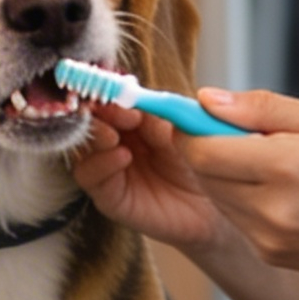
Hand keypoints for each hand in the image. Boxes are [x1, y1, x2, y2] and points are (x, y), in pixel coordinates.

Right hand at [74, 103, 232, 250]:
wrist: (215, 207)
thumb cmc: (202, 167)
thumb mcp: (183, 131)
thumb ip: (158, 114)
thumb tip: (134, 96)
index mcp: (134, 120)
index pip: (109, 101)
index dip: (110, 95)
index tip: (120, 92)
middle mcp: (117, 143)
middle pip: (89, 122)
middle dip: (98, 114)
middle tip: (115, 112)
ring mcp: (110, 170)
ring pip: (83, 148)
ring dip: (95, 137)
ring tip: (114, 135)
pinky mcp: (110, 197)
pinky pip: (91, 178)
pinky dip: (101, 164)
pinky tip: (122, 157)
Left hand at [169, 89, 298, 288]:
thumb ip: (263, 107)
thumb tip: (207, 99)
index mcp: (286, 167)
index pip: (202, 150)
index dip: (194, 129)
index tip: (206, 115)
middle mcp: (270, 208)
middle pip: (203, 174)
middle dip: (210, 149)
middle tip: (246, 135)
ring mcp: (268, 238)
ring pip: (217, 197)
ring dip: (228, 175)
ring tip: (274, 164)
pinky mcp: (270, 254)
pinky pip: (237, 218)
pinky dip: (246, 199)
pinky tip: (284, 192)